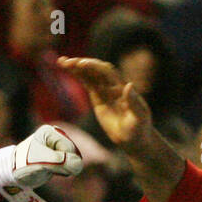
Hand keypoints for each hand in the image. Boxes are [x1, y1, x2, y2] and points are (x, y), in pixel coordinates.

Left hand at [0, 124, 82, 201]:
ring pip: (73, 160)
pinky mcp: (58, 154)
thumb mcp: (40, 163)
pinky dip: (63, 171)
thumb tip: (78, 164)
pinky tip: (51, 170)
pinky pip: (70, 164)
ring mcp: (57, 145)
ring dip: (63, 169)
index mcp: (50, 132)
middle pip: (73, 153)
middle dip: (63, 164)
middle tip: (45, 167)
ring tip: (47, 169)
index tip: (43, 164)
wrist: (13, 173)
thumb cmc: (24, 165)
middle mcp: (55, 135)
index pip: (69, 149)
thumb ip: (60, 162)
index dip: (60, 161)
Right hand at [58, 56, 182, 201]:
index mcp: (122, 88)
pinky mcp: (98, 98)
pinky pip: (87, 83)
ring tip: (62, 62)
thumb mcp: (139, 117)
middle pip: (96, 69)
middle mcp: (113, 86)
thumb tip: (129, 85)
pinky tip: (67, 70)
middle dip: (82, 64)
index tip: (82, 64)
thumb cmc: (139, 129)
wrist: (134, 139)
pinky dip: (78, 75)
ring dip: (77, 67)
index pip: (107, 72)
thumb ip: (134, 102)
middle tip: (68, 62)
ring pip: (90, 75)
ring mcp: (105, 91)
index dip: (94, 66)